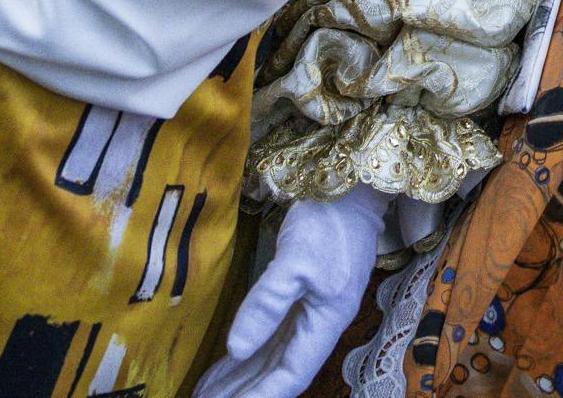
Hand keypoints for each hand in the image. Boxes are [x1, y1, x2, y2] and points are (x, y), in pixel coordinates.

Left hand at [193, 188, 385, 397]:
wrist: (350, 184)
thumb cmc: (326, 221)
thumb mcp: (295, 260)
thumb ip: (266, 305)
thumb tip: (237, 348)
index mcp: (326, 321)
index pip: (292, 374)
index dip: (261, 395)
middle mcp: (321, 321)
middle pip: (282, 369)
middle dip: (248, 390)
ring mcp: (313, 307)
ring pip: (276, 354)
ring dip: (246, 375)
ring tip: (212, 390)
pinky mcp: (304, 292)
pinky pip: (275, 334)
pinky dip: (252, 350)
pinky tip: (231, 358)